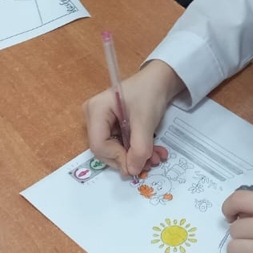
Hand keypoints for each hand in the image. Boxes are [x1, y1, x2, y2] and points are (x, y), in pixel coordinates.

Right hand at [83, 60, 184, 176]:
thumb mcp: (145, 121)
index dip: (118, 157)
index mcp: (96, 110)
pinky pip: (120, 145)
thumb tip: (133, 171)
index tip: (138, 163)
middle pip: (104, 150)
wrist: (159, 81)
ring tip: (155, 157)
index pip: (99, 144)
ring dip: (135, 157)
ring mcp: (102, 122)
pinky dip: (136, 150)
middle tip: (149, 163)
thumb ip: (139, 148)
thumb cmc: (149, 93)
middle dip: (128, 159)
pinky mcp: (111, 126)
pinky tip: (151, 151)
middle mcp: (93, 117)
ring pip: (114, 150)